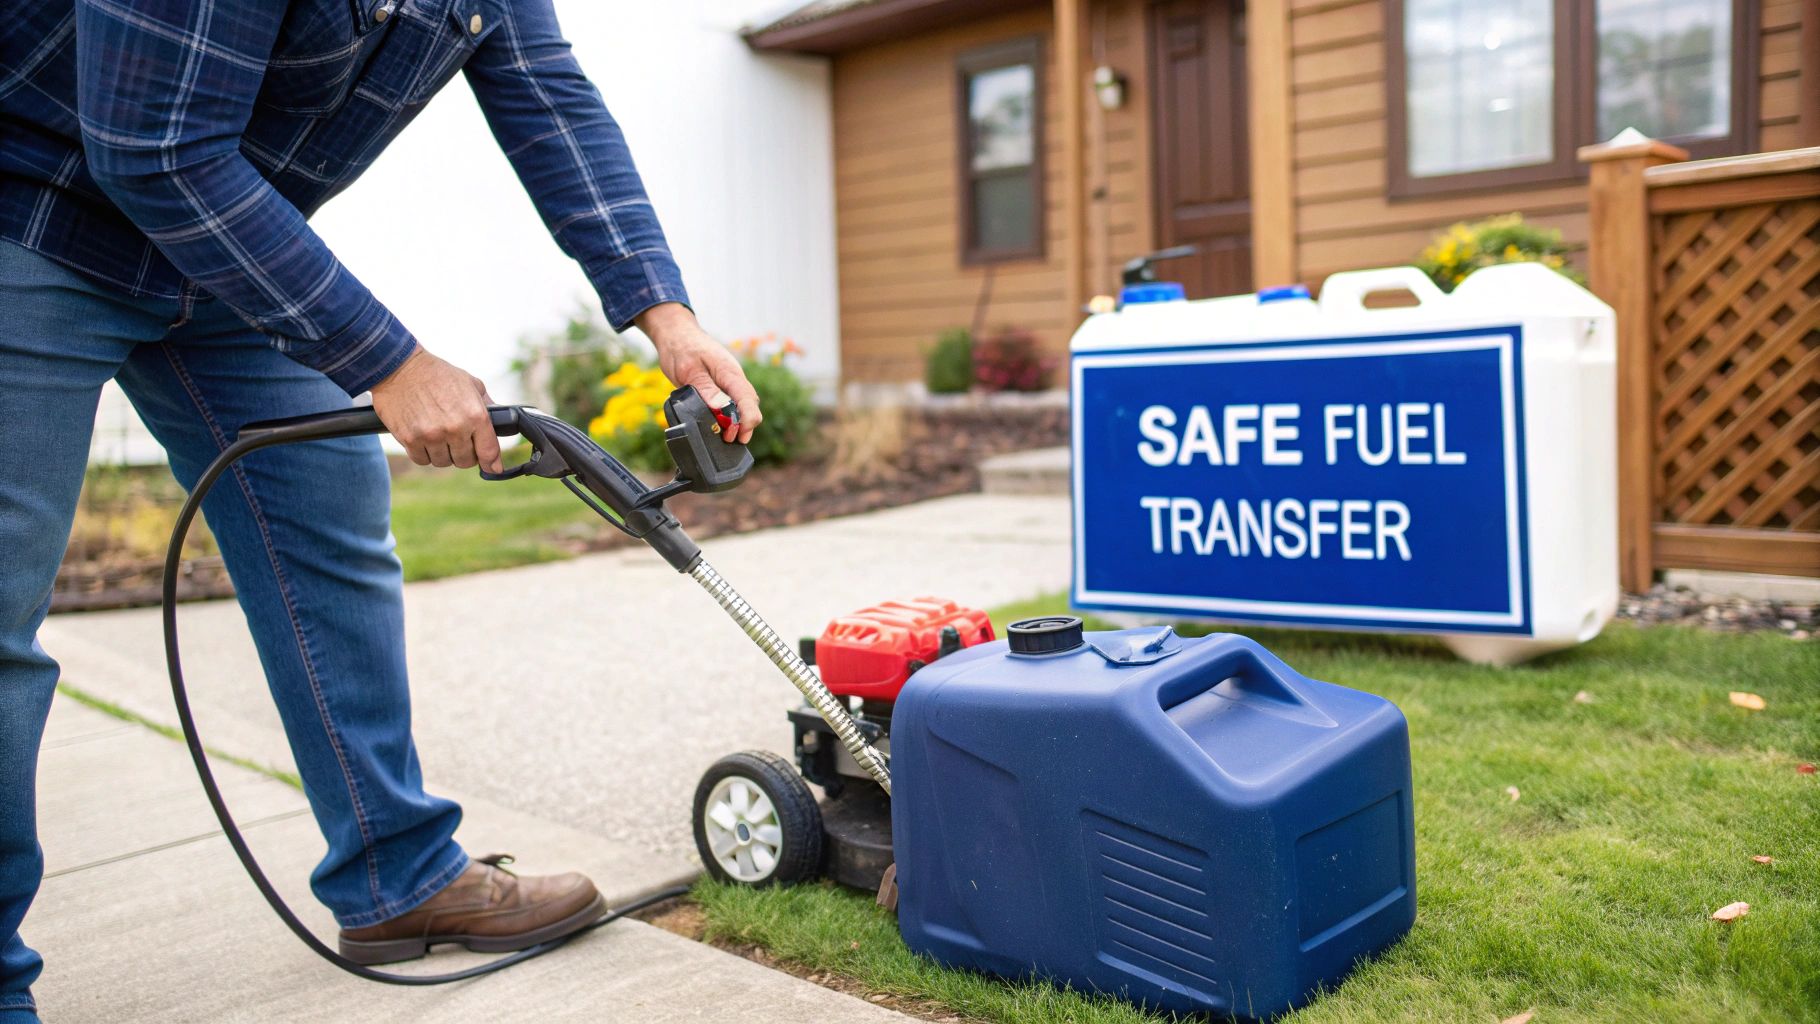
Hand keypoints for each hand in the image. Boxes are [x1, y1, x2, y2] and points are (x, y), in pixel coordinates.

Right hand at [370, 346, 501, 471]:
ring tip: (439, 436)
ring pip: (443, 462)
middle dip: (464, 454)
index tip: (492, 468)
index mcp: (475, 415)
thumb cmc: (437, 374)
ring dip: (443, 454)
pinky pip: (422, 460)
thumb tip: (501, 423)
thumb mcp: (470, 383)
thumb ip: (487, 405)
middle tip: (458, 442)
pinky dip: (424, 453)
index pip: (489, 451)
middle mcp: (455, 428)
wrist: (399, 367)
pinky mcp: (410, 439)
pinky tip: (423, 438)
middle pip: (466, 461)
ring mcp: (432, 435)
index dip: (492, 463)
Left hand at [637, 303, 761, 443]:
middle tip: (726, 440)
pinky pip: (731, 405)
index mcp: (730, 373)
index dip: (747, 421)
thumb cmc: (681, 348)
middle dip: (743, 426)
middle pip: (750, 406)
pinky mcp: (721, 387)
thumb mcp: (689, 369)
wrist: (676, 334)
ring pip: (742, 406)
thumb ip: (706, 389)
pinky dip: (727, 417)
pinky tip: (717, 426)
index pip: (748, 400)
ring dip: (736, 423)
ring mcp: (729, 383)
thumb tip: (722, 410)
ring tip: (722, 437)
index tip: (737, 437)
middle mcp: (734, 378)